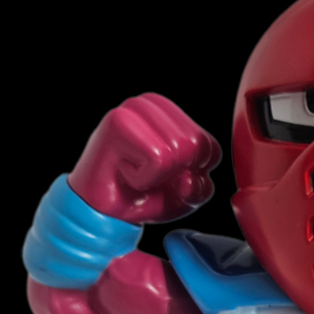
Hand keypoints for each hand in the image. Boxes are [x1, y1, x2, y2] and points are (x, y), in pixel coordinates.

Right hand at [69, 93, 221, 223]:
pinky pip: (158, 159)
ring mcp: (135, 108)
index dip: (192, 175)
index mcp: (173, 114)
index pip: (211, 148)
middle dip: (174, 174)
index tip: (164, 175)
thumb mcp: (184, 196)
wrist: (102, 210)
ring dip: (157, 176)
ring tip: (134, 170)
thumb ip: (201, 188)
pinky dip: (144, 178)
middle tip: (146, 174)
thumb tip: (190, 177)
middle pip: (196, 147)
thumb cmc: (143, 195)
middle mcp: (154, 104)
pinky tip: (124, 170)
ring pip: (178, 150)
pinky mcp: (119, 121)